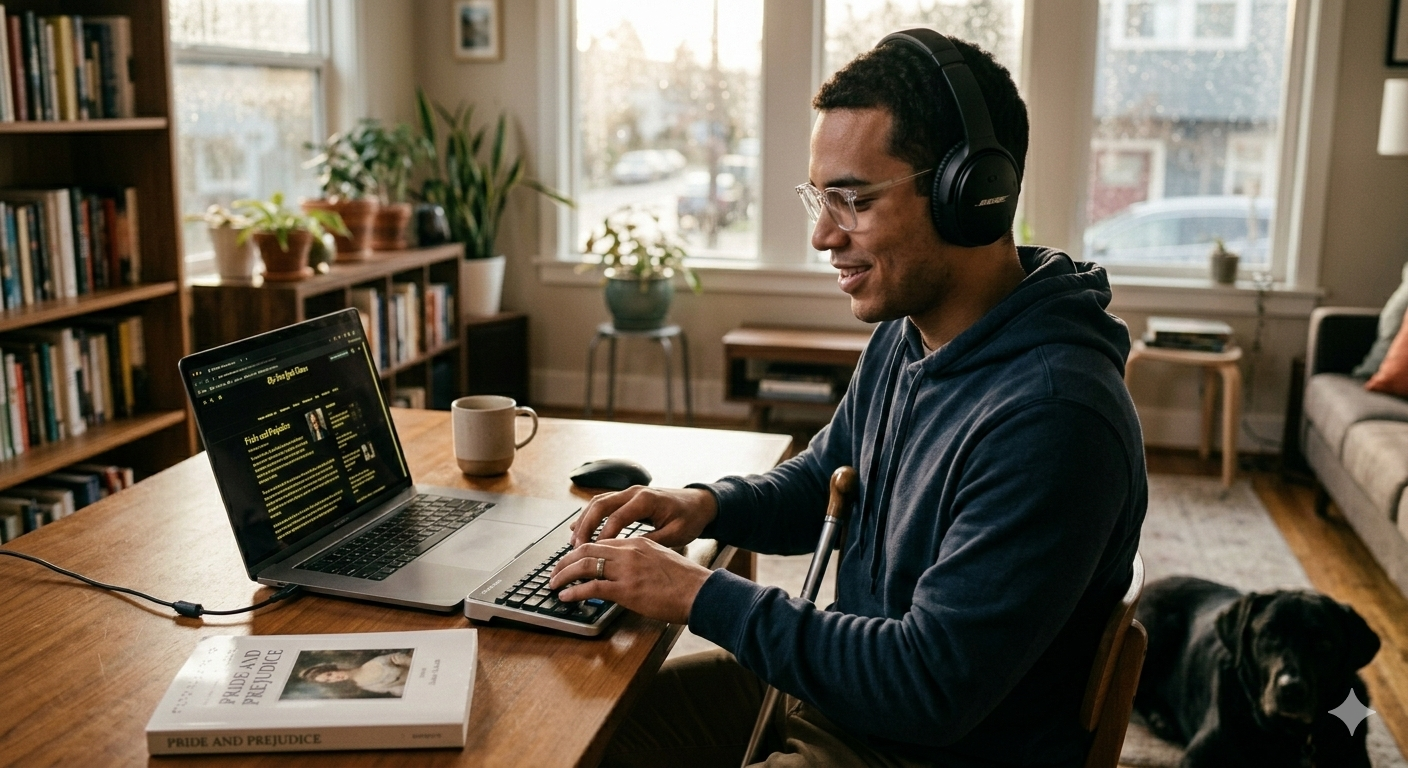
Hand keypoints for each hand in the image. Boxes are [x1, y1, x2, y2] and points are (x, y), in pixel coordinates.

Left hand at [547, 537, 711, 624]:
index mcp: (637, 543)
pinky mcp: (627, 589)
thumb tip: (627, 573)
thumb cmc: (687, 582)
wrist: (701, 592)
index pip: (601, 542)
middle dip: (565, 560)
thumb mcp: (661, 561)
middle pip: (586, 549)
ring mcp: (627, 570)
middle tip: (554, 571)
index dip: (581, 551)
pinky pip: (592, 587)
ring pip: (584, 565)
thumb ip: (641, 561)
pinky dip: (574, 591)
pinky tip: (566, 596)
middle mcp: (629, 551)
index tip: (571, 560)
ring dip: (564, 574)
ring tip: (554, 584)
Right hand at [570, 486, 716, 547]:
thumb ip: (653, 541)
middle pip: (600, 506)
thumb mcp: (676, 533)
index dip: (603, 537)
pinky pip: (602, 503)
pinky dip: (589, 516)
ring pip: (598, 502)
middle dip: (585, 527)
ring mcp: (629, 492)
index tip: (594, 554)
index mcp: (646, 500)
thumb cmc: (690, 518)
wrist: (699, 502)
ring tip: (573, 542)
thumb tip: (629, 553)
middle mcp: (634, 492)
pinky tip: (578, 528)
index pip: (617, 518)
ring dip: (584, 521)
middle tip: (575, 548)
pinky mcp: (628, 497)